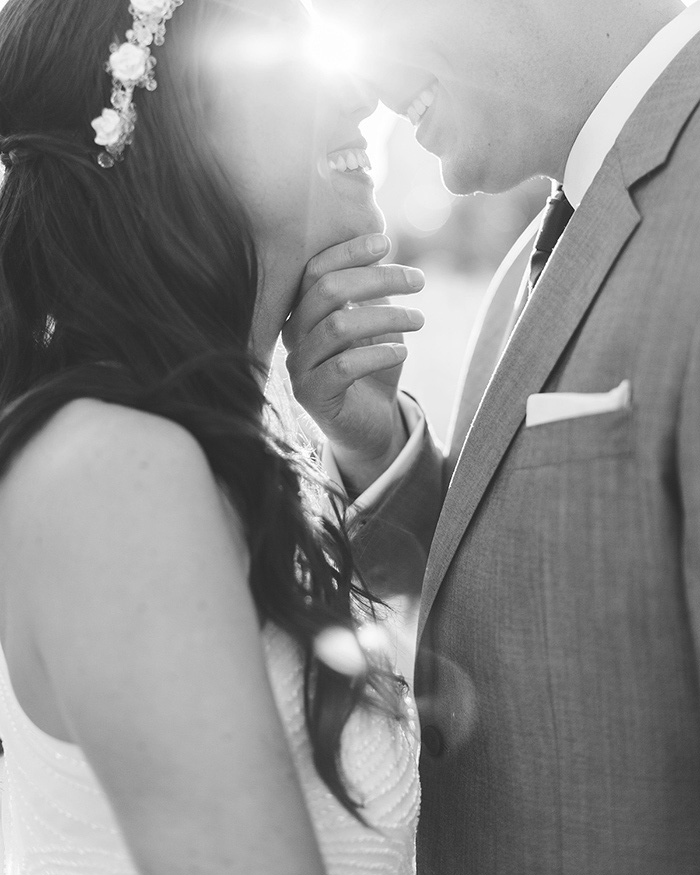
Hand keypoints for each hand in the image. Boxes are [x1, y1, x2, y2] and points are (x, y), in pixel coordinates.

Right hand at [283, 233, 424, 494]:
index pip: (315, 270)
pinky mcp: (312, 395)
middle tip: (418, 280)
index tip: (386, 242)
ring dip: (387, 317)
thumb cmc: (371, 366)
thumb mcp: (374, 321)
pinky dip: (378, 355)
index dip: (348, 253)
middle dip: (378, 279)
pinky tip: (402, 353)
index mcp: (303, 310)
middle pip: (328, 291)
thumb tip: (380, 246)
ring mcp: (298, 366)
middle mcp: (293, 335)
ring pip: (338, 327)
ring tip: (419, 319)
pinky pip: (343, 366)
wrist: (369, 424)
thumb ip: (369, 291)